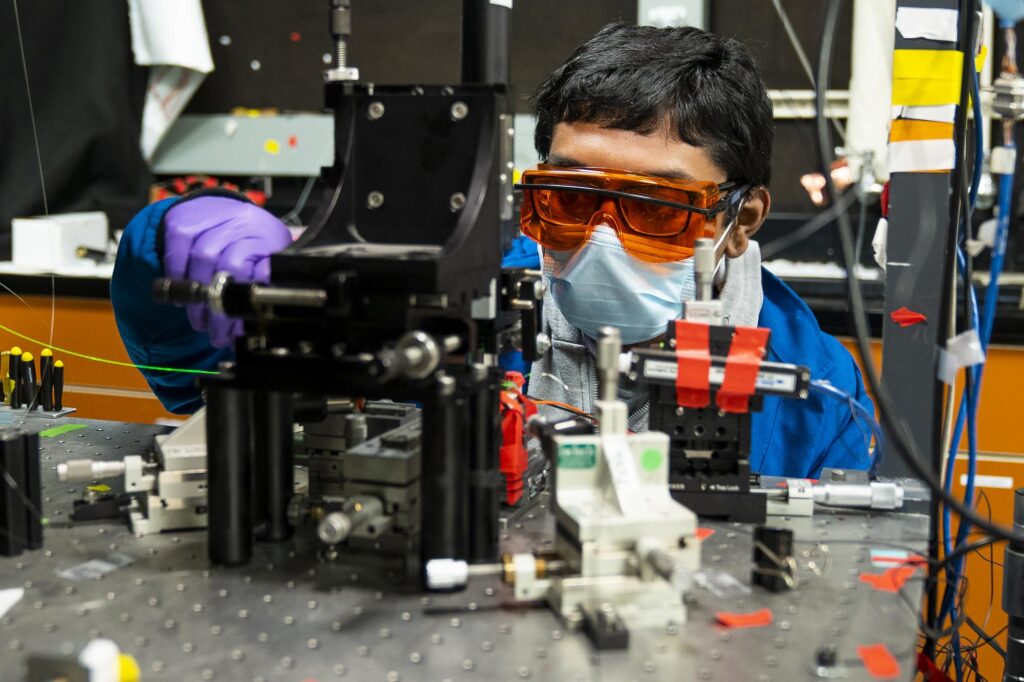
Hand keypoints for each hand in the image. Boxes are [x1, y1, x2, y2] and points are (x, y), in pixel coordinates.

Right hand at [162, 196, 292, 347]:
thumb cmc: (248, 242)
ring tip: (200, 320)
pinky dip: (177, 276)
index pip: (261, 270)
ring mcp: (212, 216)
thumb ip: (267, 281)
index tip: (240, 328)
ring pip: (203, 258)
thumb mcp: (268, 259)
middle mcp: (243, 221)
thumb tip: (264, 314)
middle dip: (220, 308)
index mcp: (269, 235)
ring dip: (198, 297)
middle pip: (230, 266)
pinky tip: (182, 297)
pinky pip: (177, 250)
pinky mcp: (183, 217)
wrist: (220, 209)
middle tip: (216, 332)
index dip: (247, 301)